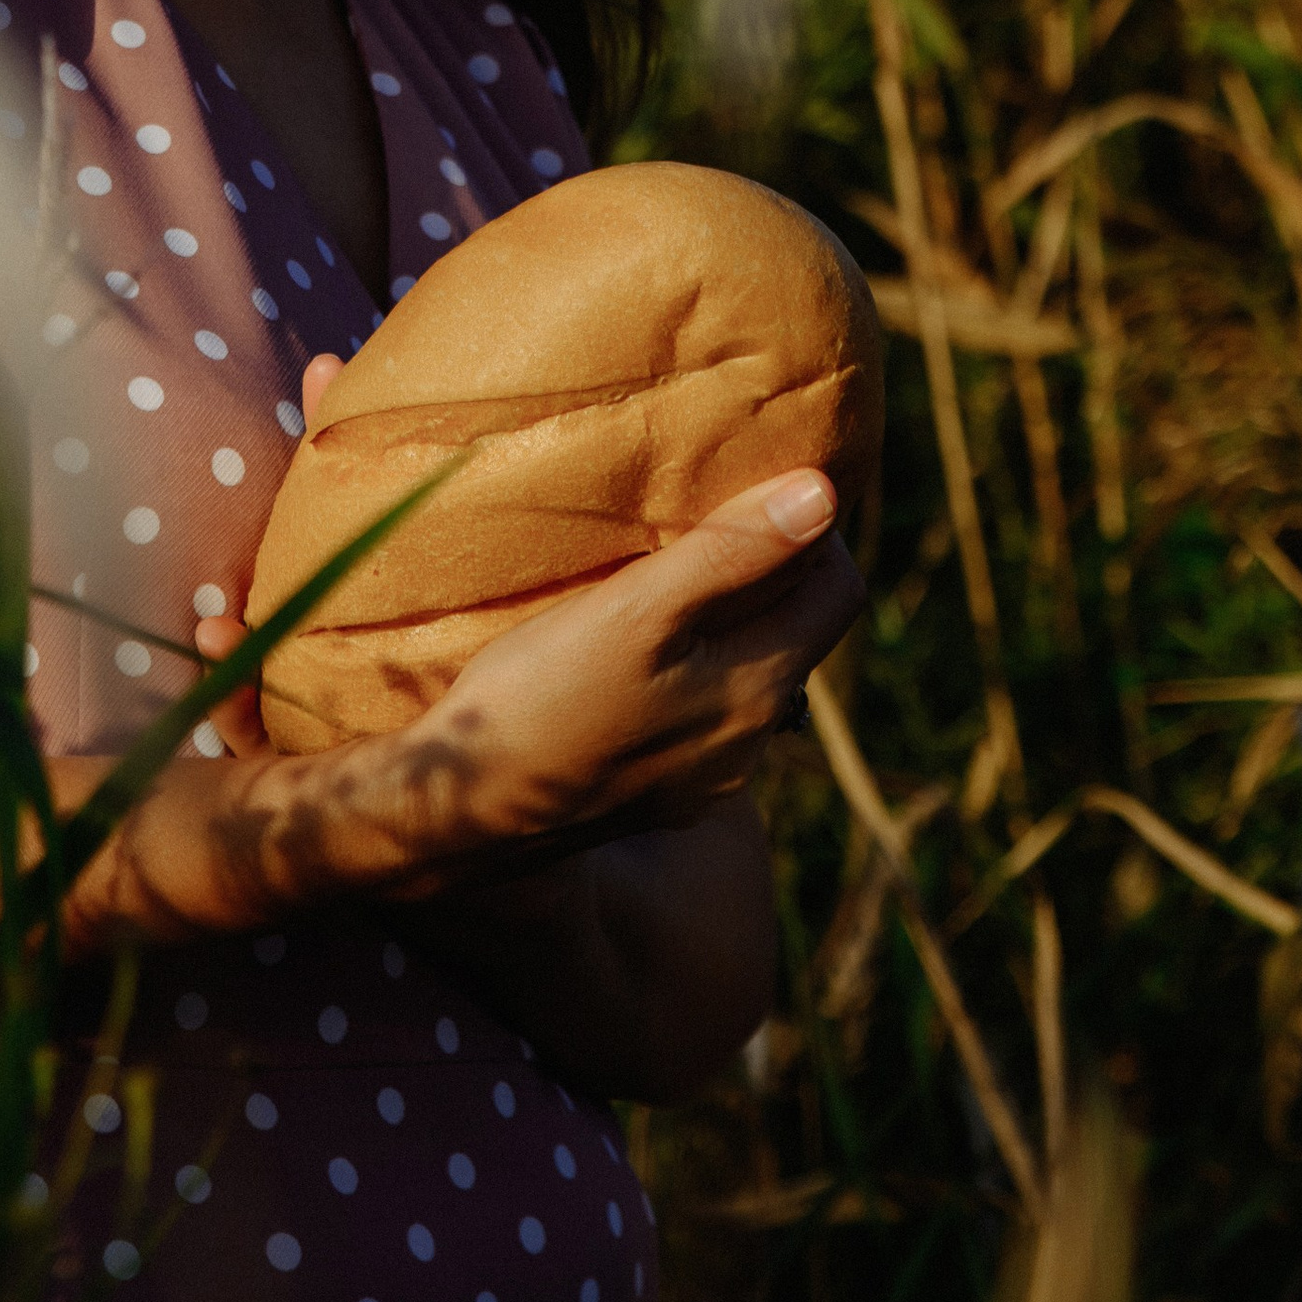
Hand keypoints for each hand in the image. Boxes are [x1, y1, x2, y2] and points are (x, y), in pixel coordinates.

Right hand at [383, 468, 860, 869]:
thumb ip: (733, 555)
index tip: (757, 487)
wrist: (462, 814)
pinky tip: (637, 653)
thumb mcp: (635, 609)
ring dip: (731, 622)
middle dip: (774, 570)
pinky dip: (694, 668)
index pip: (839, 590)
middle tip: (709, 515)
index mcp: (758, 689)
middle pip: (800, 631)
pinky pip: (707, 712)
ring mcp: (708, 776)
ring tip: (669, 577)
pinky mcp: (664, 795)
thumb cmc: (540, 694)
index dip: (814, 530)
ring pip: (751, 672)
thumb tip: (825, 495)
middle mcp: (751, 741)